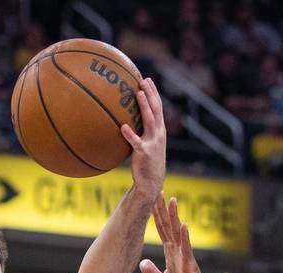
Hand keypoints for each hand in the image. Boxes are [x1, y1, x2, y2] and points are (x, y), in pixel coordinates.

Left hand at [121, 78, 165, 201]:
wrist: (151, 182)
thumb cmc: (146, 163)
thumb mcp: (145, 145)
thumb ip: (139, 132)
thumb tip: (123, 121)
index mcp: (159, 131)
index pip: (157, 108)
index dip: (153, 93)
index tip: (147, 80)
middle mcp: (158, 134)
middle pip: (156, 110)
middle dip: (151, 94)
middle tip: (144, 80)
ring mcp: (152, 143)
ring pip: (149, 121)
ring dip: (144, 106)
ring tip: (138, 94)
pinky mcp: (144, 153)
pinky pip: (136, 142)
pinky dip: (130, 134)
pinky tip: (123, 126)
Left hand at [139, 194, 213, 272]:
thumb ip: (153, 271)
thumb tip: (143, 263)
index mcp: (170, 254)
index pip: (162, 230)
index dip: (156, 216)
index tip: (152, 200)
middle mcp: (178, 251)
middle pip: (169, 226)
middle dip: (163, 210)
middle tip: (158, 191)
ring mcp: (184, 257)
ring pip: (178, 233)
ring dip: (175, 217)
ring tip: (172, 200)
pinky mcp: (189, 266)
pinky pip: (186, 249)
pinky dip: (185, 238)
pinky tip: (184, 225)